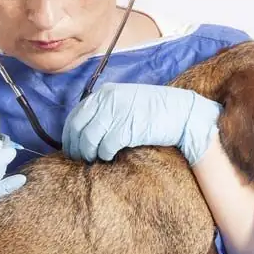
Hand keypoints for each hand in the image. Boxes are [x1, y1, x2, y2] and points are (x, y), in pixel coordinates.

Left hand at [62, 83, 220, 164]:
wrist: (182, 113)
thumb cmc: (155, 110)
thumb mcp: (126, 100)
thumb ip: (105, 109)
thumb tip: (85, 130)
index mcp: (105, 93)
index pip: (76, 115)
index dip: (70, 135)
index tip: (72, 147)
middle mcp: (107, 101)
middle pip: (78, 128)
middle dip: (76, 147)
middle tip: (80, 159)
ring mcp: (116, 114)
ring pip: (89, 139)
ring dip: (88, 153)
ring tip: (94, 160)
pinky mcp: (126, 129)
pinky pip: (105, 147)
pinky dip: (104, 155)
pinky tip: (109, 157)